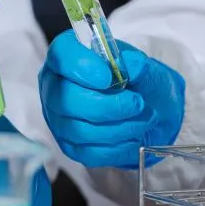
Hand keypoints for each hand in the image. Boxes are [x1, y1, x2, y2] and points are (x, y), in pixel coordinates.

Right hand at [39, 31, 184, 168]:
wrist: (150, 111)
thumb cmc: (139, 82)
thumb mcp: (145, 67)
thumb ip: (138, 65)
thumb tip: (135, 66)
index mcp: (68, 55)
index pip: (61, 53)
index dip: (81, 66)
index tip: (108, 77)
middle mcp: (55, 86)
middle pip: (66, 99)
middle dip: (107, 106)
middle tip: (137, 104)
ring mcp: (58, 119)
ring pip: (78, 129)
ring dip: (118, 127)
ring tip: (145, 120)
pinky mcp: (69, 146)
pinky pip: (88, 152)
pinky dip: (116, 146)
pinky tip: (134, 137)